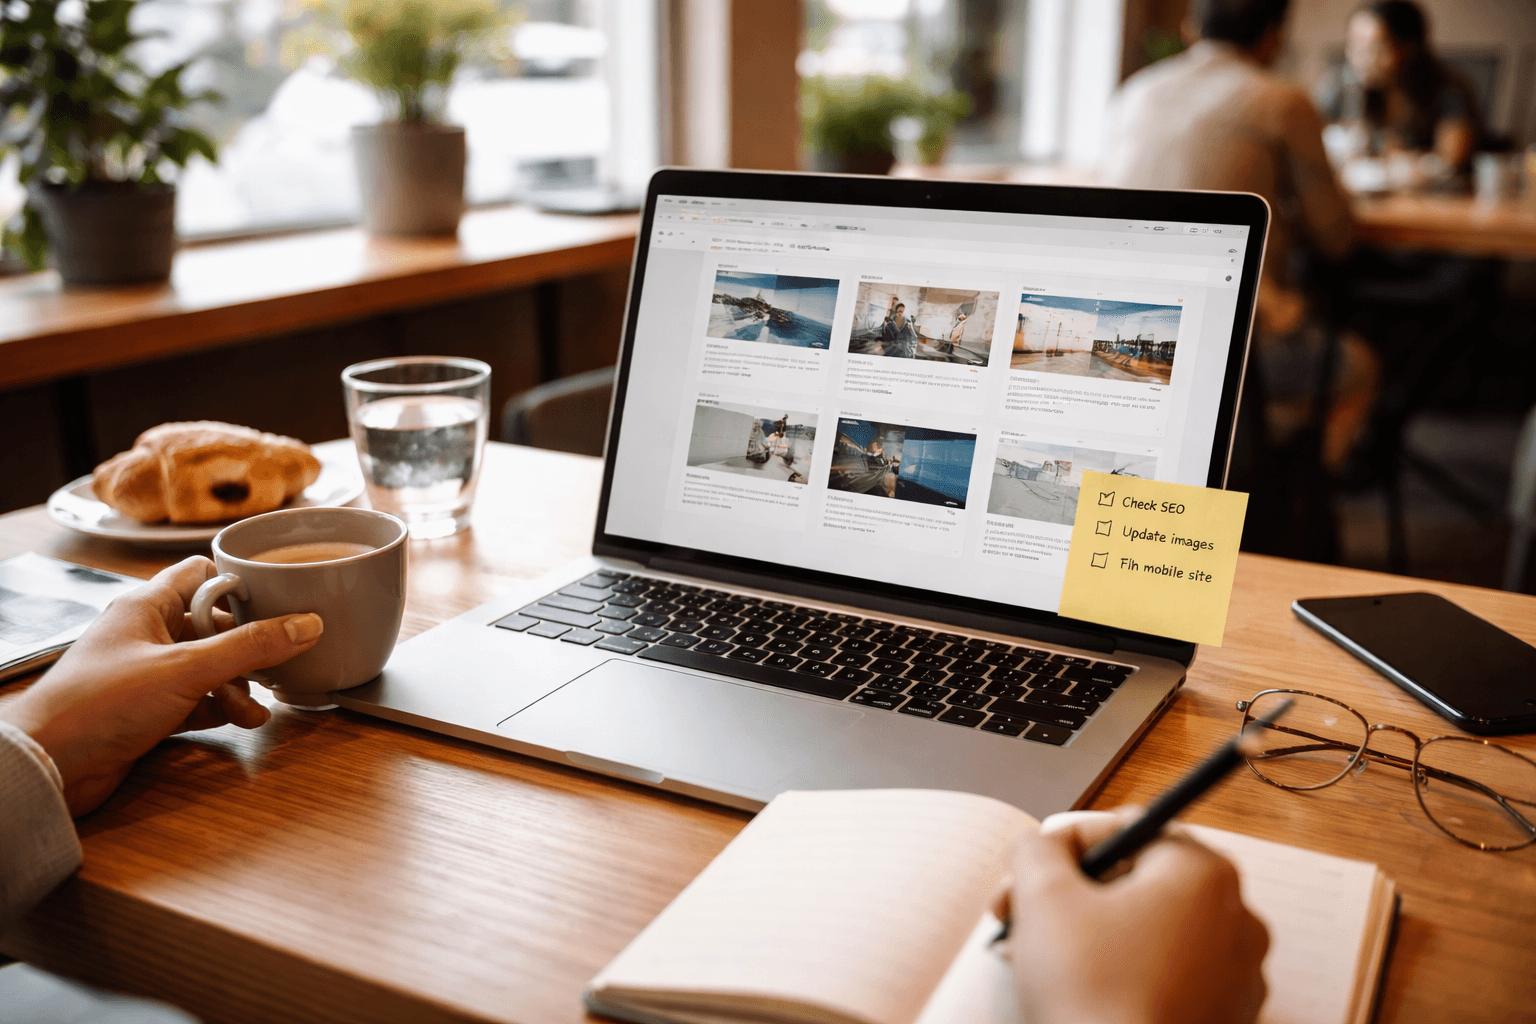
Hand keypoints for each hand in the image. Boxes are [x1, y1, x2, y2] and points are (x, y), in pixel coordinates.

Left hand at [0, 556, 322, 815]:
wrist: (48, 764)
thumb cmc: (99, 704)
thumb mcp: (186, 669)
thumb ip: (249, 647)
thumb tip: (306, 624)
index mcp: (147, 607)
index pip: (202, 574)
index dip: (239, 585)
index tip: (278, 602)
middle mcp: (146, 635)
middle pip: (213, 626)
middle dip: (249, 647)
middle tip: (279, 661)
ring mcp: (146, 674)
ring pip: (208, 668)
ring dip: (238, 686)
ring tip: (258, 708)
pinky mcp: (146, 710)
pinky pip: (196, 700)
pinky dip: (220, 709)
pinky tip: (240, 722)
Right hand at [999, 809, 1268, 1023]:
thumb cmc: (1091, 994)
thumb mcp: (1043, 895)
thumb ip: (1038, 847)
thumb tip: (1044, 844)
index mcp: (1204, 873)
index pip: (1125, 829)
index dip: (1065, 846)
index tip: (1029, 872)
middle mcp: (1237, 918)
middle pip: (1138, 880)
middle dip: (1073, 894)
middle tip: (1024, 914)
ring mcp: (1238, 975)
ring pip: (1150, 929)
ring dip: (1091, 933)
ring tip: (1040, 957)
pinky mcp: (1226, 1018)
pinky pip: (1168, 975)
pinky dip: (1123, 972)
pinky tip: (1079, 991)